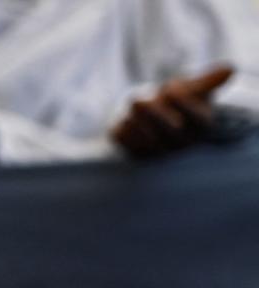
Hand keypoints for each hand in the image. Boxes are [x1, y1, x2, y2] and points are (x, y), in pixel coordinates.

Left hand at [111, 65, 234, 158]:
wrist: (155, 115)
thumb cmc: (179, 100)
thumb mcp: (195, 88)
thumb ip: (209, 80)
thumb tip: (229, 69)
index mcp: (201, 125)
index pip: (197, 118)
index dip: (183, 103)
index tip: (170, 88)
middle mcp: (183, 142)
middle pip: (171, 131)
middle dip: (155, 113)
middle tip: (139, 99)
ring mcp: (161, 150)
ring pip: (149, 140)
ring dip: (138, 121)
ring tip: (134, 103)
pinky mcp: (138, 152)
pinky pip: (130, 146)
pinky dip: (125, 132)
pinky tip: (123, 120)